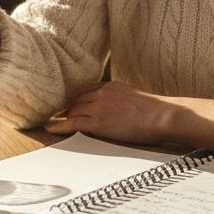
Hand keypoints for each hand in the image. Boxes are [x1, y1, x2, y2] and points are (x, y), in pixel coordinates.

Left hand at [44, 81, 165, 144]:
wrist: (163, 116)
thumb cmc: (156, 111)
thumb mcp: (135, 97)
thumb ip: (121, 98)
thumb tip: (119, 108)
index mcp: (111, 86)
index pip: (84, 89)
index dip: (74, 98)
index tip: (67, 104)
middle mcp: (101, 93)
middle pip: (75, 101)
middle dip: (66, 109)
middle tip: (57, 116)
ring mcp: (98, 107)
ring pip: (72, 111)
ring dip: (64, 118)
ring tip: (54, 124)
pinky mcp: (98, 122)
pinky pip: (72, 123)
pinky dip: (59, 126)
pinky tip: (49, 128)